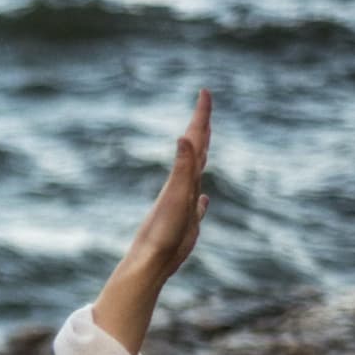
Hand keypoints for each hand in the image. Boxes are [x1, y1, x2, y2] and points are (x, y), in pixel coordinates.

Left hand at [123, 88, 211, 282]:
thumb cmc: (162, 231)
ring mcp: (185, 204)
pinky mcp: (187, 224)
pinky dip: (202, 199)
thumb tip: (184, 136)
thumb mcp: (175, 196)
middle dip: (202, 127)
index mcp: (182, 177)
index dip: (201, 116)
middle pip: (196, 150)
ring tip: (204, 144)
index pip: (195, 139)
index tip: (204, 92)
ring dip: (201, 156)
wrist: (150, 262)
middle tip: (205, 105)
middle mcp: (183, 186)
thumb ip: (181, 167)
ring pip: (196, 174)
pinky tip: (203, 199)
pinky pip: (198, 206)